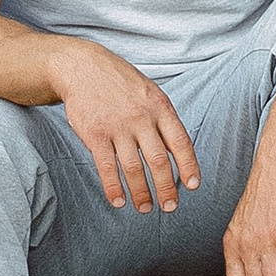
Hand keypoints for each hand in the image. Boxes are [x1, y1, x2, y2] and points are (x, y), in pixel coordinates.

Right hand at [56, 43, 200, 215]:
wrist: (83, 67)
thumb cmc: (120, 82)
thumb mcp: (149, 92)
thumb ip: (163, 119)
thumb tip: (178, 152)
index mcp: (159, 106)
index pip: (180, 142)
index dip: (188, 166)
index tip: (193, 186)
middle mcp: (141, 117)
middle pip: (158, 161)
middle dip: (166, 188)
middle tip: (169, 206)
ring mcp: (117, 126)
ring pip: (133, 168)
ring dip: (141, 193)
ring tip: (144, 208)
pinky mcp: (95, 134)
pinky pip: (107, 167)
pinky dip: (113, 188)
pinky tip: (118, 201)